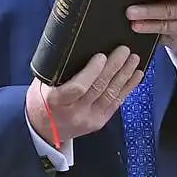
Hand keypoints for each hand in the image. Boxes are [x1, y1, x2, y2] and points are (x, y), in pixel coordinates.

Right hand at [26, 46, 142, 146]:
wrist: (42, 131)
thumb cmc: (41, 102)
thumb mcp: (41, 84)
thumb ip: (58, 70)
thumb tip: (78, 46)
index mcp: (57, 101)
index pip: (79, 87)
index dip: (93, 71)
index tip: (101, 55)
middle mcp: (74, 112)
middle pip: (99, 88)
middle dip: (115, 67)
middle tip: (124, 50)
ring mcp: (88, 119)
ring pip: (111, 94)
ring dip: (125, 75)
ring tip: (133, 59)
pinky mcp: (98, 122)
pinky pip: (116, 103)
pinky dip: (127, 87)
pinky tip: (136, 75)